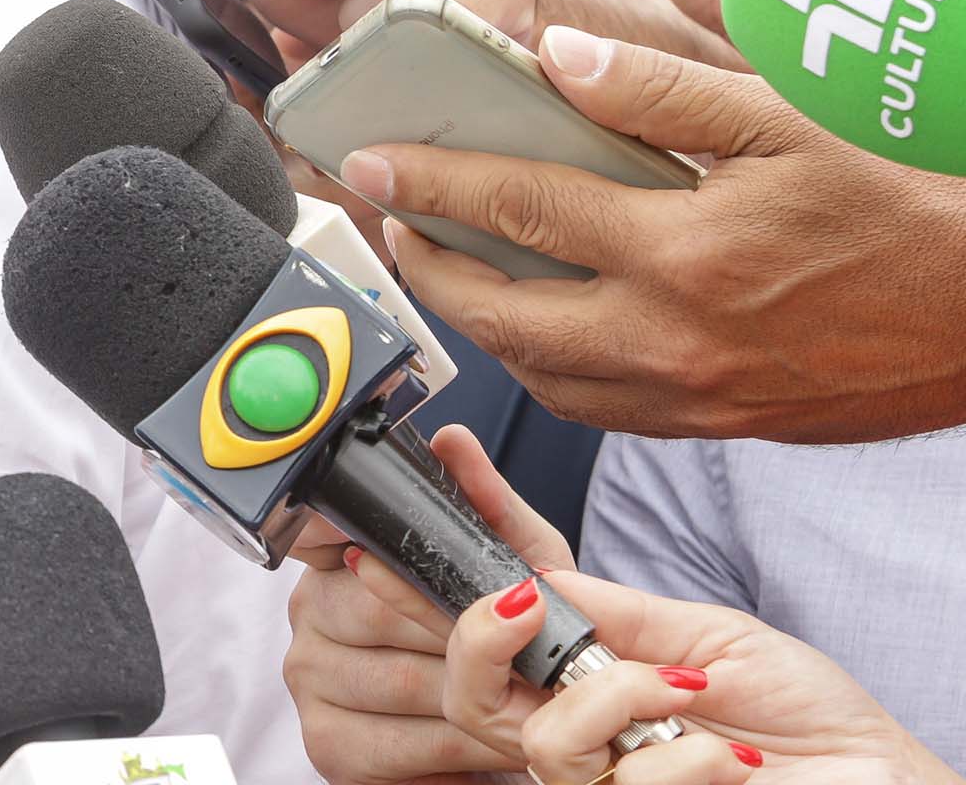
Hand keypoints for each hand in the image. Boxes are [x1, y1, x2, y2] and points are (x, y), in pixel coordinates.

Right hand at [284, 425, 568, 784]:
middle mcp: (309, 612)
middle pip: (384, 612)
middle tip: (528, 653)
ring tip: (531, 703)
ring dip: (484, 700)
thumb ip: (488, 504)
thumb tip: (453, 441)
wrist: (525, 729)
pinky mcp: (329, 747)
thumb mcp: (519, 562)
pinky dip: (464, 750)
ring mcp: (311, 680)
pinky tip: (495, 745)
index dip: (356, 537)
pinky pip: (406, 745)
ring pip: (408, 681)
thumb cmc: (515, 644)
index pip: (319, 528)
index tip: (406, 553)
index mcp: (340, 555)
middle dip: (468, 638)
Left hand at [345, 28, 965, 439]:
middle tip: (387, 216)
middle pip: (499, 313)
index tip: (366, 162)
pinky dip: (547, 367)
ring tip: (449, 263)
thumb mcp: (788, 118)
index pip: (518, 210)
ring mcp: (697, 397)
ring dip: (478, 322)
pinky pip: (600, 409)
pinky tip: (539, 321)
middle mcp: (676, 339)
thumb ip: (658, 90)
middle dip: (425, 265)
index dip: (428, 184)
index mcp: (686, 253)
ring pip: (540, 375)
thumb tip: (552, 56)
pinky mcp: (723, 425)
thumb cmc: (908, 202)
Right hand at [446, 568, 956, 783]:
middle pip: (472, 707)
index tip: (518, 592)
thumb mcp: (706, 635)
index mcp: (584, 687)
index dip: (472, 625)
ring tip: (693, 695)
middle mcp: (582, 741)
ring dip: (622, 700)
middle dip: (489, 647)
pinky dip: (688, 760)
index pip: (485, 664)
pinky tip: (735, 762)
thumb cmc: (801, 709)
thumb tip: (536, 577)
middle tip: (537, 616)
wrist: (870, 770)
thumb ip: (619, 611)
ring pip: (546, 748)